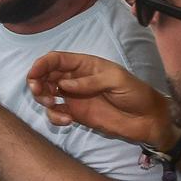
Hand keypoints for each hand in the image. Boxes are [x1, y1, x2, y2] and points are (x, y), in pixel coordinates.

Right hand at [27, 51, 175, 146]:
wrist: (147, 119)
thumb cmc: (136, 93)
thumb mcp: (117, 80)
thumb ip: (90, 81)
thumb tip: (63, 85)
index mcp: (84, 65)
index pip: (56, 59)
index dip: (42, 64)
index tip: (33, 75)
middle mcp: (75, 79)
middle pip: (46, 75)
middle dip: (37, 82)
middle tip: (39, 93)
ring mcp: (73, 97)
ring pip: (46, 93)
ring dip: (42, 98)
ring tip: (51, 105)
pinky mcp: (75, 114)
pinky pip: (56, 113)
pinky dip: (54, 116)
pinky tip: (66, 120)